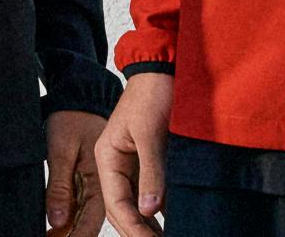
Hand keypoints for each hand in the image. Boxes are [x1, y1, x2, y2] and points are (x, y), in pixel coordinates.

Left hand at [45, 108, 105, 234]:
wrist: (78, 99)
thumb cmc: (71, 119)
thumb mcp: (61, 149)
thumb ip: (59, 186)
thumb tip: (57, 220)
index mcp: (99, 180)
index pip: (89, 223)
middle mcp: (101, 187)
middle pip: (87, 225)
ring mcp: (95, 185)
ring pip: (83, 218)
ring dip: (68, 231)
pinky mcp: (87, 182)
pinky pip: (80, 207)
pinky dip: (69, 219)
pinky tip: (56, 228)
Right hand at [93, 71, 172, 236]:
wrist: (164, 65)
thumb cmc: (152, 92)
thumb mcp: (150, 133)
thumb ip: (151, 173)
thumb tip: (149, 211)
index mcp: (107, 156)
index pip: (117, 203)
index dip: (134, 228)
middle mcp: (117, 163)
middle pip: (124, 208)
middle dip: (140, 231)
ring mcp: (134, 162)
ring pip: (139, 203)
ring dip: (152, 223)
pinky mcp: (151, 159)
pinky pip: (154, 191)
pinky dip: (164, 208)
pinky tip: (177, 220)